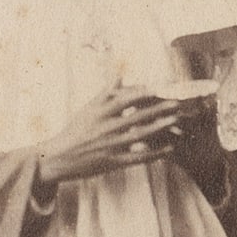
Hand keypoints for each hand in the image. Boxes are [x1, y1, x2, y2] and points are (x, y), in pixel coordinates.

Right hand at [36, 84, 183, 187]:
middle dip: (159, 108)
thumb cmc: (75, 131)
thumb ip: (106, 93)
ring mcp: (110, 145)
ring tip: (176, 120)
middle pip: (138, 115)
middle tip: (177, 102)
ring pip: (140, 135)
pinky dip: (155, 152)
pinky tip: (170, 147)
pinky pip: (138, 156)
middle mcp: (106, 127)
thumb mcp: (87, 109)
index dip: (145, 92)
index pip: (126, 98)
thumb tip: (120, 74)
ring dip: (160, 127)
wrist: (59, 158)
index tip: (162, 87)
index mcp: (99, 111)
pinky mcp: (113, 162)